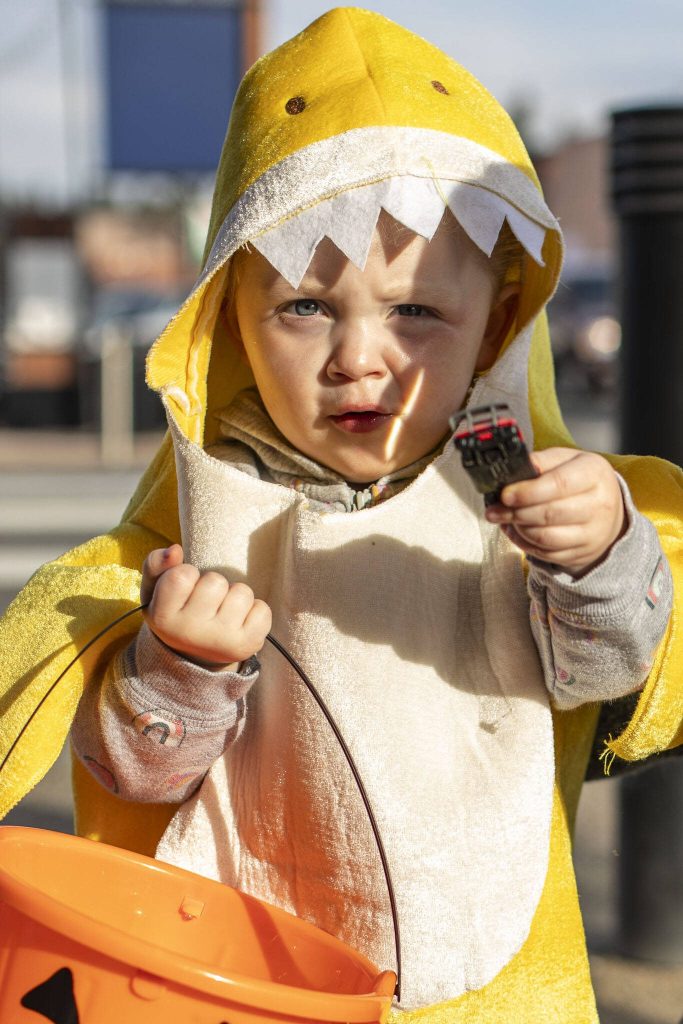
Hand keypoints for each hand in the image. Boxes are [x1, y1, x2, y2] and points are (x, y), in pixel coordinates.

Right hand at [141, 544, 271, 668]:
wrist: (195, 655)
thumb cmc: (178, 611)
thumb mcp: (157, 590)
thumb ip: (157, 564)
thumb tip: (174, 550)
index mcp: (164, 619)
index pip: (182, 575)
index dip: (188, 574)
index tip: (185, 591)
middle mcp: (191, 633)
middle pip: (216, 581)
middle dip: (214, 584)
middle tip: (206, 603)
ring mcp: (221, 641)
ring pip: (242, 592)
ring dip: (235, 596)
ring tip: (223, 611)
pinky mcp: (247, 645)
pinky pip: (262, 609)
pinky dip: (255, 611)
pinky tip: (239, 622)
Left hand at [485, 448, 625, 575]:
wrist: (607, 509)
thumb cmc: (579, 480)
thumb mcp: (565, 460)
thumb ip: (540, 461)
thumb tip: (513, 468)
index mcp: (594, 473)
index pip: (559, 484)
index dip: (528, 491)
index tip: (505, 495)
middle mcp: (600, 504)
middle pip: (550, 514)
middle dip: (516, 513)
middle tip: (495, 510)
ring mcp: (593, 533)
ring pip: (546, 537)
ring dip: (518, 529)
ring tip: (505, 519)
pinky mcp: (582, 553)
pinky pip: (546, 553)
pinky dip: (525, 544)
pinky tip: (515, 531)